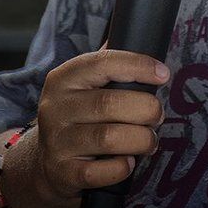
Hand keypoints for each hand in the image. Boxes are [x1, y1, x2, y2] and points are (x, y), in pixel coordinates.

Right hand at [35, 42, 168, 199]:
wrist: (44, 164)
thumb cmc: (77, 116)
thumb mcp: (83, 85)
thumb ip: (108, 63)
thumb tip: (139, 35)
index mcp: (64, 78)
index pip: (104, 63)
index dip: (138, 66)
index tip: (163, 74)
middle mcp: (56, 107)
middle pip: (111, 103)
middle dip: (146, 109)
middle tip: (158, 115)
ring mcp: (57, 141)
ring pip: (109, 138)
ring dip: (141, 139)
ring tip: (150, 140)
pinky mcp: (62, 172)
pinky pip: (100, 172)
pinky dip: (122, 167)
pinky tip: (128, 162)